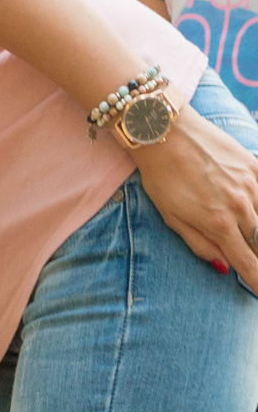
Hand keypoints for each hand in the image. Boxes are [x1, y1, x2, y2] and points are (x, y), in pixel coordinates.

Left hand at [134, 105, 257, 291]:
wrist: (166, 133)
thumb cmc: (162, 179)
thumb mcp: (172, 218)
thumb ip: (199, 245)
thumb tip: (224, 269)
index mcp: (218, 223)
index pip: (246, 260)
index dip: (256, 279)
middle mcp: (241, 205)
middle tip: (254, 267)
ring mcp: (252, 183)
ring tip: (251, 239)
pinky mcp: (255, 165)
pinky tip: (255, 210)